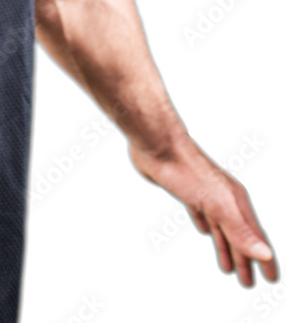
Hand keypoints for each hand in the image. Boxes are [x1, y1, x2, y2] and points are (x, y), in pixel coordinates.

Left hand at [129, 135, 277, 287]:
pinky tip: (204, 230)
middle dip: (243, 260)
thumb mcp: (217, 206)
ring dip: (224, 247)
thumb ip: (241, 231)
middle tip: (247, 282)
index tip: (270, 280)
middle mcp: (224, 198)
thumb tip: (265, 255)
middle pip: (238, 236)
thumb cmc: (187, 170)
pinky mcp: (184, 190)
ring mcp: (204, 194)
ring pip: (219, 227)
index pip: (255, 238)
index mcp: (236, 202)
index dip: (263, 260)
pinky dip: (205, 225)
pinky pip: (200, 212)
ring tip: (227, 267)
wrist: (157, 144)